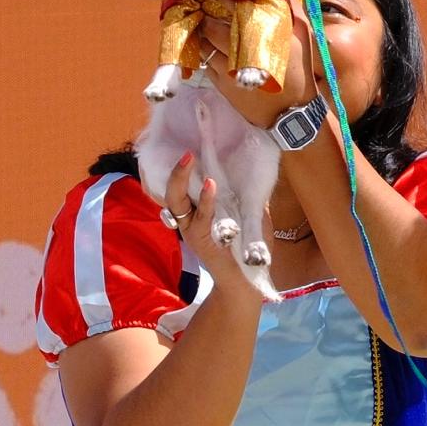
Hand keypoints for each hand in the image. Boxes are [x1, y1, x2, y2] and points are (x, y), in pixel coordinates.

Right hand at [159, 152, 246, 285]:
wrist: (248, 281)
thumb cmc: (248, 248)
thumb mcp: (250, 215)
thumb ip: (248, 196)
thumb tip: (255, 170)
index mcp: (197, 212)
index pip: (181, 187)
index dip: (180, 168)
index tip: (187, 144)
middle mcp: (189, 220)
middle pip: (171, 191)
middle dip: (175, 170)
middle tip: (184, 150)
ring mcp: (192, 230)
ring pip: (177, 201)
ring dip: (181, 178)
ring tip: (189, 158)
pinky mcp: (201, 241)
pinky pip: (200, 218)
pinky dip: (205, 200)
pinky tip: (211, 184)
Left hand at [197, 0, 317, 128]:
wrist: (292, 112)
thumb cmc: (299, 71)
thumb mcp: (303, 36)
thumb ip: (292, 7)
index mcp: (263, 36)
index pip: (234, 10)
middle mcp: (242, 52)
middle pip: (212, 27)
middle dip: (207, 14)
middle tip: (205, 4)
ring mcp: (228, 70)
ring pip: (205, 45)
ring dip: (204, 33)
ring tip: (206, 24)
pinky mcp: (222, 85)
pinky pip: (206, 63)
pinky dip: (206, 52)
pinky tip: (211, 47)